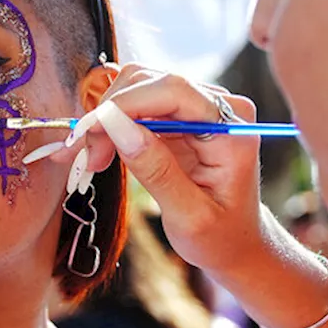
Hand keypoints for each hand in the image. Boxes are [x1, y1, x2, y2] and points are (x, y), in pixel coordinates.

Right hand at [52, 64, 266, 272]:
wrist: (237, 245)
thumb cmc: (220, 238)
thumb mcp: (189, 216)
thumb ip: (156, 169)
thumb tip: (116, 126)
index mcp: (232, 130)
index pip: (174, 90)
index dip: (126, 103)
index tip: (91, 133)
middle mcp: (220, 107)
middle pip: (151, 82)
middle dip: (111, 113)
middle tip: (91, 158)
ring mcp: (199, 108)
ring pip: (138, 86)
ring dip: (107, 118)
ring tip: (95, 158)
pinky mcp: (180, 116)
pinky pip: (138, 103)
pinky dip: (113, 123)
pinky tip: (101, 149)